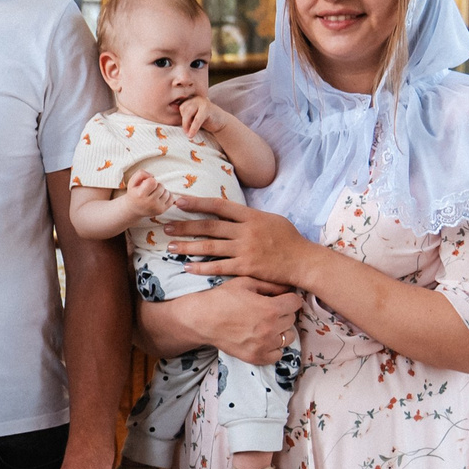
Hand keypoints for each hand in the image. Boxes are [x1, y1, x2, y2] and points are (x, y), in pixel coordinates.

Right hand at [125, 171, 175, 220]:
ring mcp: (156, 208)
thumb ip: (141, 174)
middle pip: (161, 186)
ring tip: (154, 194)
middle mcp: (149, 202)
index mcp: (140, 195)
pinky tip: (160, 198)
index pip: (153, 182)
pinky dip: (167, 196)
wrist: (133, 209)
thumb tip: (153, 176)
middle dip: (156, 185)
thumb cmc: (134, 193)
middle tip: (150, 190)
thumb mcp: (132, 182)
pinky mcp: (162, 211)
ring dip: (162, 191)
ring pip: (167, 192)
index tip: (146, 184)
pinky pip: (171, 199)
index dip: (151, 181)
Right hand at [148, 278, 302, 366]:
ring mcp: (264, 345)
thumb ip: (270, 285)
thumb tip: (289, 286)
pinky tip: (263, 339)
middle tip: (269, 310)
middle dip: (283, 313)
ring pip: (288, 337)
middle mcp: (270, 329)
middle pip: (292, 319)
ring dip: (281, 330)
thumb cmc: (222, 298)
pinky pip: (277, 354)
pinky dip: (274, 347)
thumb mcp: (246, 283)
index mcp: (270, 308)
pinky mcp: (256, 357)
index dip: (288, 298)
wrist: (202, 319)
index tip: (280, 299)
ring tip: (266, 325)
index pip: (296, 303)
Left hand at [165, 195, 310, 284]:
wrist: (302, 261)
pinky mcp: (246, 267)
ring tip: (170, 247)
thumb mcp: (270, 219)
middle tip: (165, 225)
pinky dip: (201, 267)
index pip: (219, 206)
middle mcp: (245, 231)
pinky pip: (219, 267)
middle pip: (209, 226)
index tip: (178, 201)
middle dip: (185, 225)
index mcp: (251, 216)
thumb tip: (230, 213)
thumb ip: (249, 217)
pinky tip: (187, 267)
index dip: (197, 203)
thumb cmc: (288, 239)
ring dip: (188, 246)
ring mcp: (245, 250)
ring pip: (210, 246)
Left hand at [176, 96, 228, 143]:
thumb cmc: (205, 120)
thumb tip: (169, 112)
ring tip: (188, 134)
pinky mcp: (207, 109)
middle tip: (186, 131)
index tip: (186, 125)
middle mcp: (197, 98)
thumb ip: (185, 115)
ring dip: (186, 125)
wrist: (221, 122)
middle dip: (184, 121)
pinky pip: (197, 119)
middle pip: (183, 109)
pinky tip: (191, 135)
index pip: (181, 107)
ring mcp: (202, 102)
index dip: (182, 117)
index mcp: (192, 99)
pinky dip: (193, 128)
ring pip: (188, 114)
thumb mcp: (194, 116)